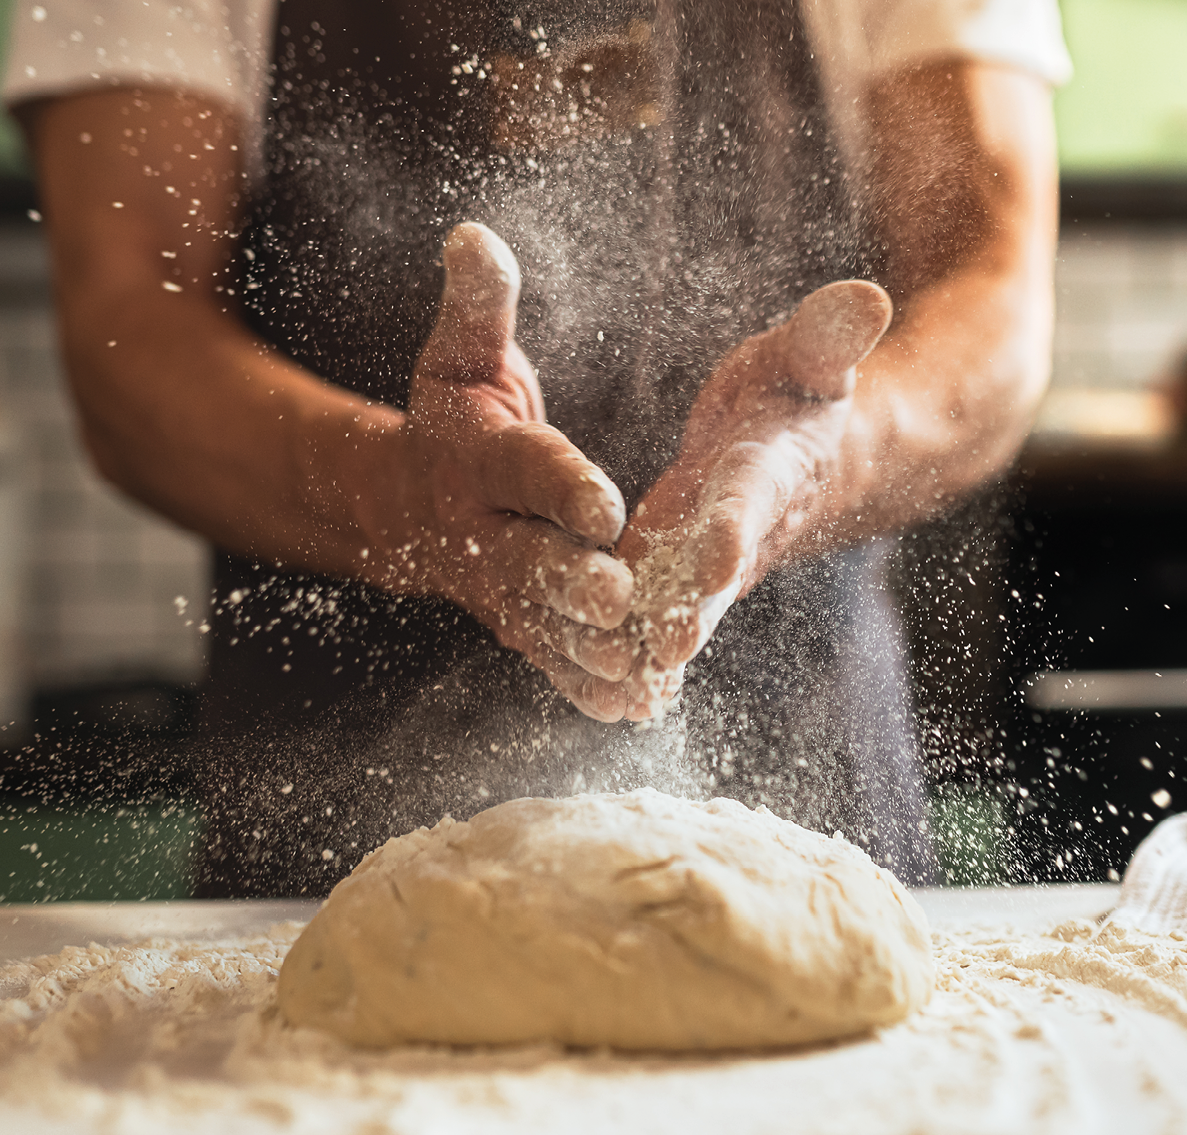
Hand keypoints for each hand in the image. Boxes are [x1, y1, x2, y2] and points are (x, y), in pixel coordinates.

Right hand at [369, 223, 635, 720]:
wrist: (406, 505)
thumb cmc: (452, 420)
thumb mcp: (460, 358)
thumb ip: (478, 307)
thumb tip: (472, 233)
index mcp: (478, 460)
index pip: (523, 470)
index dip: (560, 483)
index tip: (605, 502)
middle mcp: (483, 532)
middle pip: (529, 559)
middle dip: (572, 581)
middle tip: (621, 600)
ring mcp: (497, 588)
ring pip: (542, 624)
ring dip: (586, 650)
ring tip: (638, 669)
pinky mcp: (515, 623)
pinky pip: (548, 658)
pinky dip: (582, 684)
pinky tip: (630, 706)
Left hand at [617, 280, 892, 719]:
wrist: (804, 457)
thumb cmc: (798, 393)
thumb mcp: (809, 356)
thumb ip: (828, 336)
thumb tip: (868, 296)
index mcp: (769, 468)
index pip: (753, 497)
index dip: (736, 524)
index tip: (718, 554)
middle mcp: (741, 527)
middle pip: (716, 574)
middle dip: (694, 609)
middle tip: (666, 646)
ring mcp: (708, 561)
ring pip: (683, 608)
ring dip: (655, 646)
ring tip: (625, 687)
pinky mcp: (678, 576)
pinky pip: (659, 618)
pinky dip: (640, 654)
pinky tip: (610, 692)